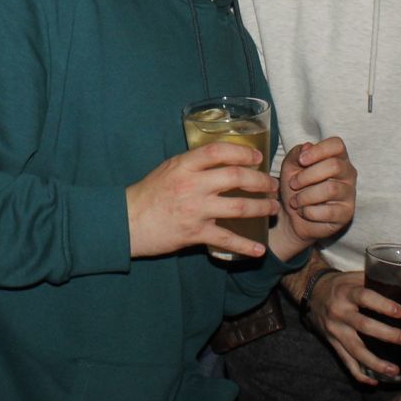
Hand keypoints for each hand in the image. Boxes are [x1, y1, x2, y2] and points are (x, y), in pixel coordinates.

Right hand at [126, 141, 276, 258]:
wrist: (127, 221)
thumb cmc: (148, 193)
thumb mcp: (169, 168)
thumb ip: (194, 164)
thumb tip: (222, 160)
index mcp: (184, 165)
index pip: (219, 151)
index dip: (243, 152)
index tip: (257, 157)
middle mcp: (192, 185)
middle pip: (236, 177)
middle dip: (261, 181)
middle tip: (272, 185)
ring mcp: (195, 210)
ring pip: (239, 207)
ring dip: (262, 208)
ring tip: (273, 208)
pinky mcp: (195, 233)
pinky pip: (227, 239)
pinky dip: (246, 246)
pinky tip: (260, 249)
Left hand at [271, 138, 355, 260]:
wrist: (291, 217)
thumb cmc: (295, 188)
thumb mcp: (290, 167)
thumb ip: (296, 154)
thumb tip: (307, 146)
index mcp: (337, 157)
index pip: (337, 145)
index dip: (319, 150)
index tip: (301, 160)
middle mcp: (348, 173)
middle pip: (334, 166)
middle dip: (307, 176)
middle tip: (293, 184)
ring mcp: (349, 194)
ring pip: (331, 189)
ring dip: (306, 196)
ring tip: (295, 201)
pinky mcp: (346, 214)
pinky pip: (329, 211)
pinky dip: (309, 212)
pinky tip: (303, 211)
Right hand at [304, 269, 400, 384]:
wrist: (311, 293)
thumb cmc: (339, 285)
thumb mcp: (352, 277)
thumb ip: (373, 281)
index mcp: (346, 293)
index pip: (365, 297)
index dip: (383, 305)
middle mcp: (339, 312)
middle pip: (363, 326)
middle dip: (387, 334)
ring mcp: (335, 330)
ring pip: (355, 350)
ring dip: (375, 362)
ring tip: (394, 370)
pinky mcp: (332, 343)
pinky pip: (346, 361)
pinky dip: (359, 373)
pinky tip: (374, 381)